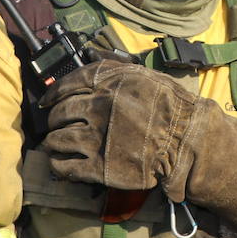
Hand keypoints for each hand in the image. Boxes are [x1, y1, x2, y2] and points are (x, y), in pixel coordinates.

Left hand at [39, 60, 236, 237]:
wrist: (189, 141)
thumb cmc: (172, 106)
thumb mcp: (145, 76)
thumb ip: (115, 71)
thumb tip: (88, 70)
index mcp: (107, 85)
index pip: (67, 85)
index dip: (53, 94)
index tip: (47, 101)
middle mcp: (97, 109)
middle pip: (59, 114)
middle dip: (53, 120)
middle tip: (54, 125)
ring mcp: (97, 139)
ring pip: (58, 139)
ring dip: (52, 142)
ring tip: (54, 145)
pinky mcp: (100, 167)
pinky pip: (65, 166)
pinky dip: (58, 165)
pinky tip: (60, 164)